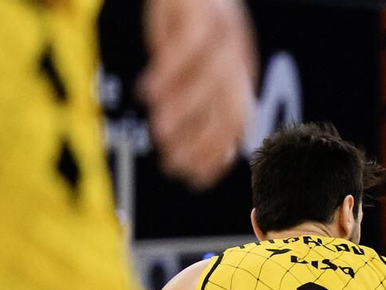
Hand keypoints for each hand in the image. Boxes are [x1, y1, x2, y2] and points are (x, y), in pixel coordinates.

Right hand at [141, 0, 257, 188]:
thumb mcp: (195, 65)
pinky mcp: (199, 12)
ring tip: (159, 132)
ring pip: (207, 79)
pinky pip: (185, 46)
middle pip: (227, 106)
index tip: (195, 178)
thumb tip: (185, 152)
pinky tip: (145, 93)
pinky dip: (167, 72)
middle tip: (171, 162)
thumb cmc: (188, 20)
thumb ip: (194, 102)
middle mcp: (236, 55)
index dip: (217, 152)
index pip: (237, 122)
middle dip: (201, 140)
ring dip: (183, 110)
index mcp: (240, 73)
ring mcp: (221, 32)